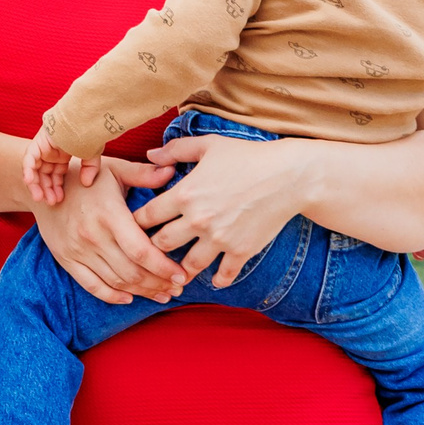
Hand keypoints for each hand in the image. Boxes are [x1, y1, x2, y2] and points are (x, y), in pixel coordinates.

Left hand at [21, 127, 93, 205]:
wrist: (84, 118)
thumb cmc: (89, 134)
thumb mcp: (92, 155)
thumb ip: (89, 169)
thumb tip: (86, 183)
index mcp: (62, 155)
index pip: (55, 175)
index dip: (56, 188)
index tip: (59, 199)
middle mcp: (51, 152)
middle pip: (44, 175)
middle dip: (46, 190)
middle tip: (50, 202)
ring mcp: (43, 148)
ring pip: (35, 170)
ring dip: (36, 185)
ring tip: (41, 198)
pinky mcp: (37, 144)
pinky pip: (29, 160)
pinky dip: (28, 171)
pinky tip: (30, 183)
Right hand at [33, 159, 191, 305]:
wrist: (41, 184)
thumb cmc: (83, 175)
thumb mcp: (114, 169)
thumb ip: (144, 174)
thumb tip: (173, 171)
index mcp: (109, 214)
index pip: (141, 251)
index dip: (164, 267)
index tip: (182, 275)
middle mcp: (93, 236)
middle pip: (132, 271)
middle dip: (159, 284)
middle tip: (177, 289)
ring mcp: (78, 250)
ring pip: (116, 282)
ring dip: (142, 292)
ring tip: (162, 295)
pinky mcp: (66, 259)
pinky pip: (92, 286)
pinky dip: (113, 296)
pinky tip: (130, 298)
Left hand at [131, 131, 314, 289]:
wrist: (287, 177)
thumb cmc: (247, 156)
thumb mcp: (208, 145)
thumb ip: (175, 150)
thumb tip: (149, 154)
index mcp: (185, 194)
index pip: (147, 216)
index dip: (138, 222)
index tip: (135, 226)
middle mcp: (198, 220)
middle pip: (162, 244)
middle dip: (154, 247)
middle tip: (151, 251)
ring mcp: (220, 239)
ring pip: (189, 264)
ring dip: (181, 268)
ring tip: (176, 270)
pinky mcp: (241, 251)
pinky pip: (223, 275)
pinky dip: (218, 279)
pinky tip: (214, 279)